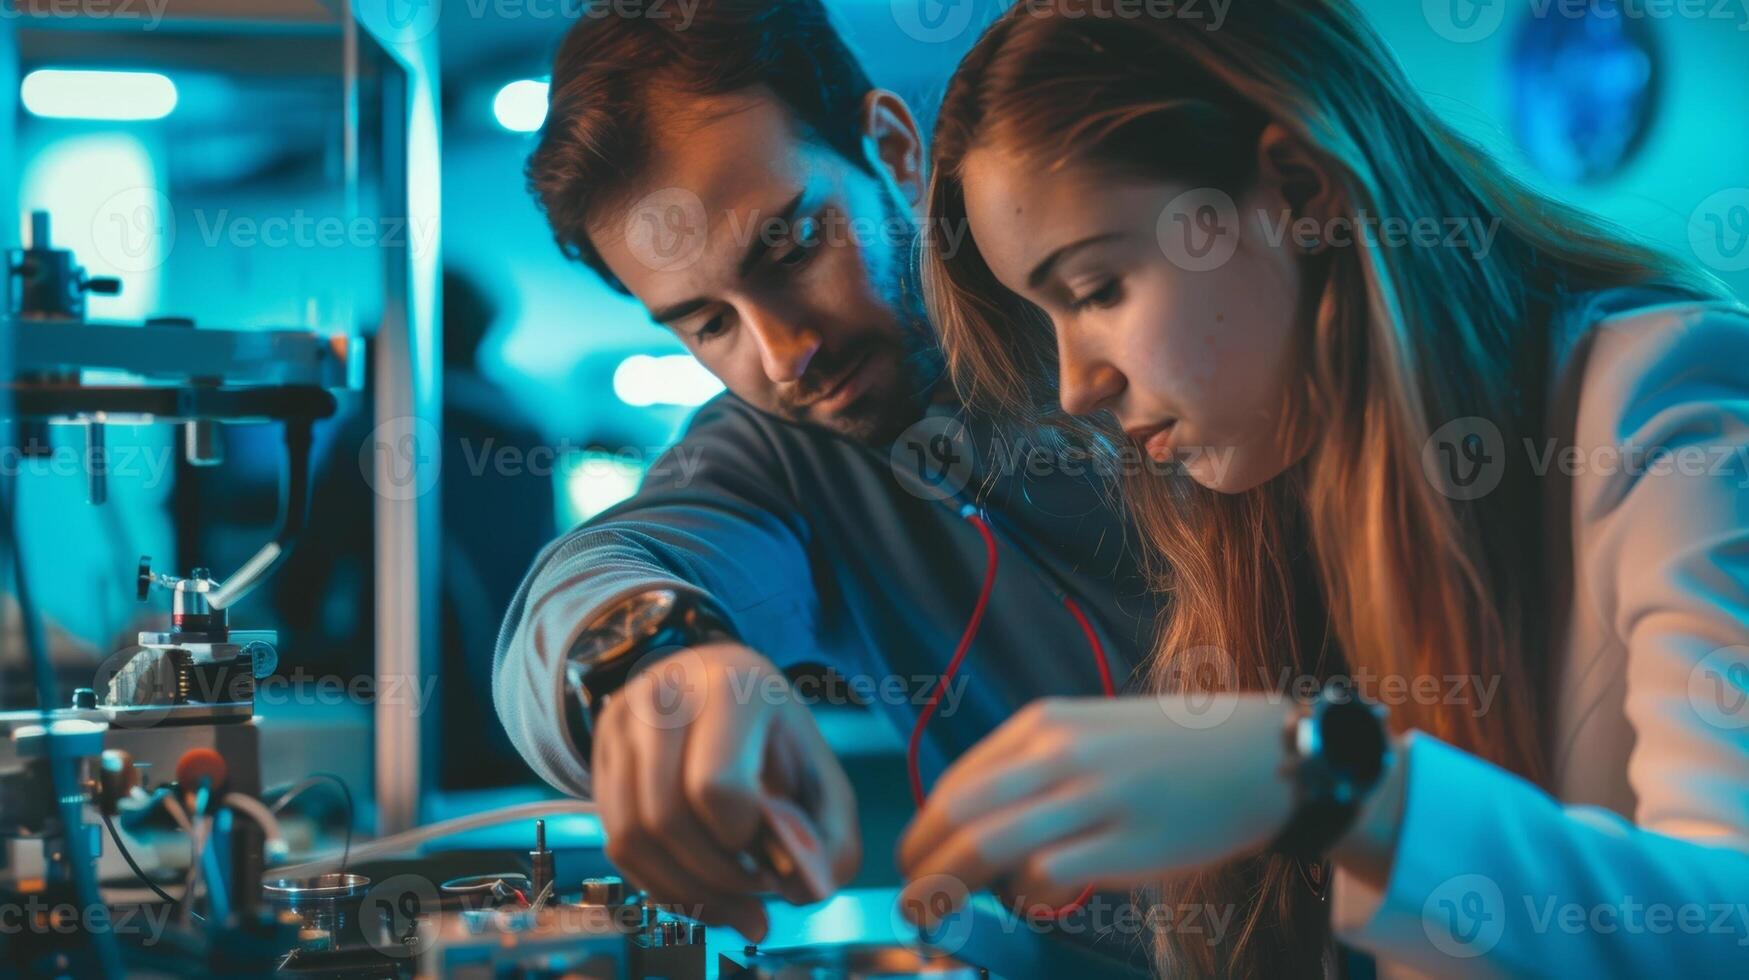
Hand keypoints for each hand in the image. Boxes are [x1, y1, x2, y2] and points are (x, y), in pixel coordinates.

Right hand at [590, 642, 860, 940]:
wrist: (721, 685)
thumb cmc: (775, 737)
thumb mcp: (821, 775)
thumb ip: (831, 838)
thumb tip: (800, 895)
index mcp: (731, 689)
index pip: (715, 787)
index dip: (741, 838)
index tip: (770, 846)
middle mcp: (664, 698)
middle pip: (665, 818)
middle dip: (715, 878)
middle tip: (755, 894)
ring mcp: (623, 726)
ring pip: (630, 838)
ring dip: (685, 892)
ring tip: (731, 903)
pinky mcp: (600, 756)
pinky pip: (615, 843)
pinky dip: (659, 884)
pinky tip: (699, 891)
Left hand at [896, 695, 1293, 925]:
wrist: (1263, 756)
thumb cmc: (1174, 750)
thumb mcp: (1094, 729)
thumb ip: (1036, 763)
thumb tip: (974, 814)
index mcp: (1048, 722)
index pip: (959, 781)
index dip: (924, 827)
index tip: (914, 857)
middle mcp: (1064, 752)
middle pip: (961, 813)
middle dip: (922, 860)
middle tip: (910, 895)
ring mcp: (1096, 797)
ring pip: (990, 845)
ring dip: (949, 885)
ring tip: (933, 910)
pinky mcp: (1129, 844)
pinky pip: (1046, 876)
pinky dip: (1022, 896)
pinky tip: (1028, 901)